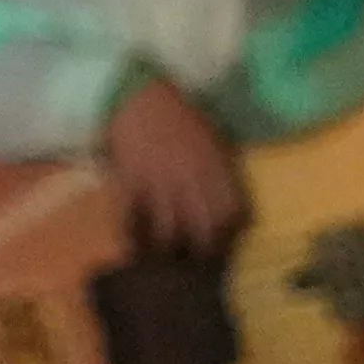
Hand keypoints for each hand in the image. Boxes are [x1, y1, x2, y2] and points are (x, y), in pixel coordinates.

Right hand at [98, 76, 245, 258]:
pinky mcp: (131, 184)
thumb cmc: (179, 114)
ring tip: (164, 262)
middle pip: (203, 230)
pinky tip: (135, 245)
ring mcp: (160, 184)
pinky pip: (134, 220)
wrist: (137, 97)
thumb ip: (222, 169)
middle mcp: (191, 180)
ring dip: (167, 251)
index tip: (226, 245)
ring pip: (168, 232)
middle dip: (202, 253)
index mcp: (216, 166)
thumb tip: (230, 203)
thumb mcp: (213, 137)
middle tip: (196, 265)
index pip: (232, 213)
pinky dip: (135, 237)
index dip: (231, 235)